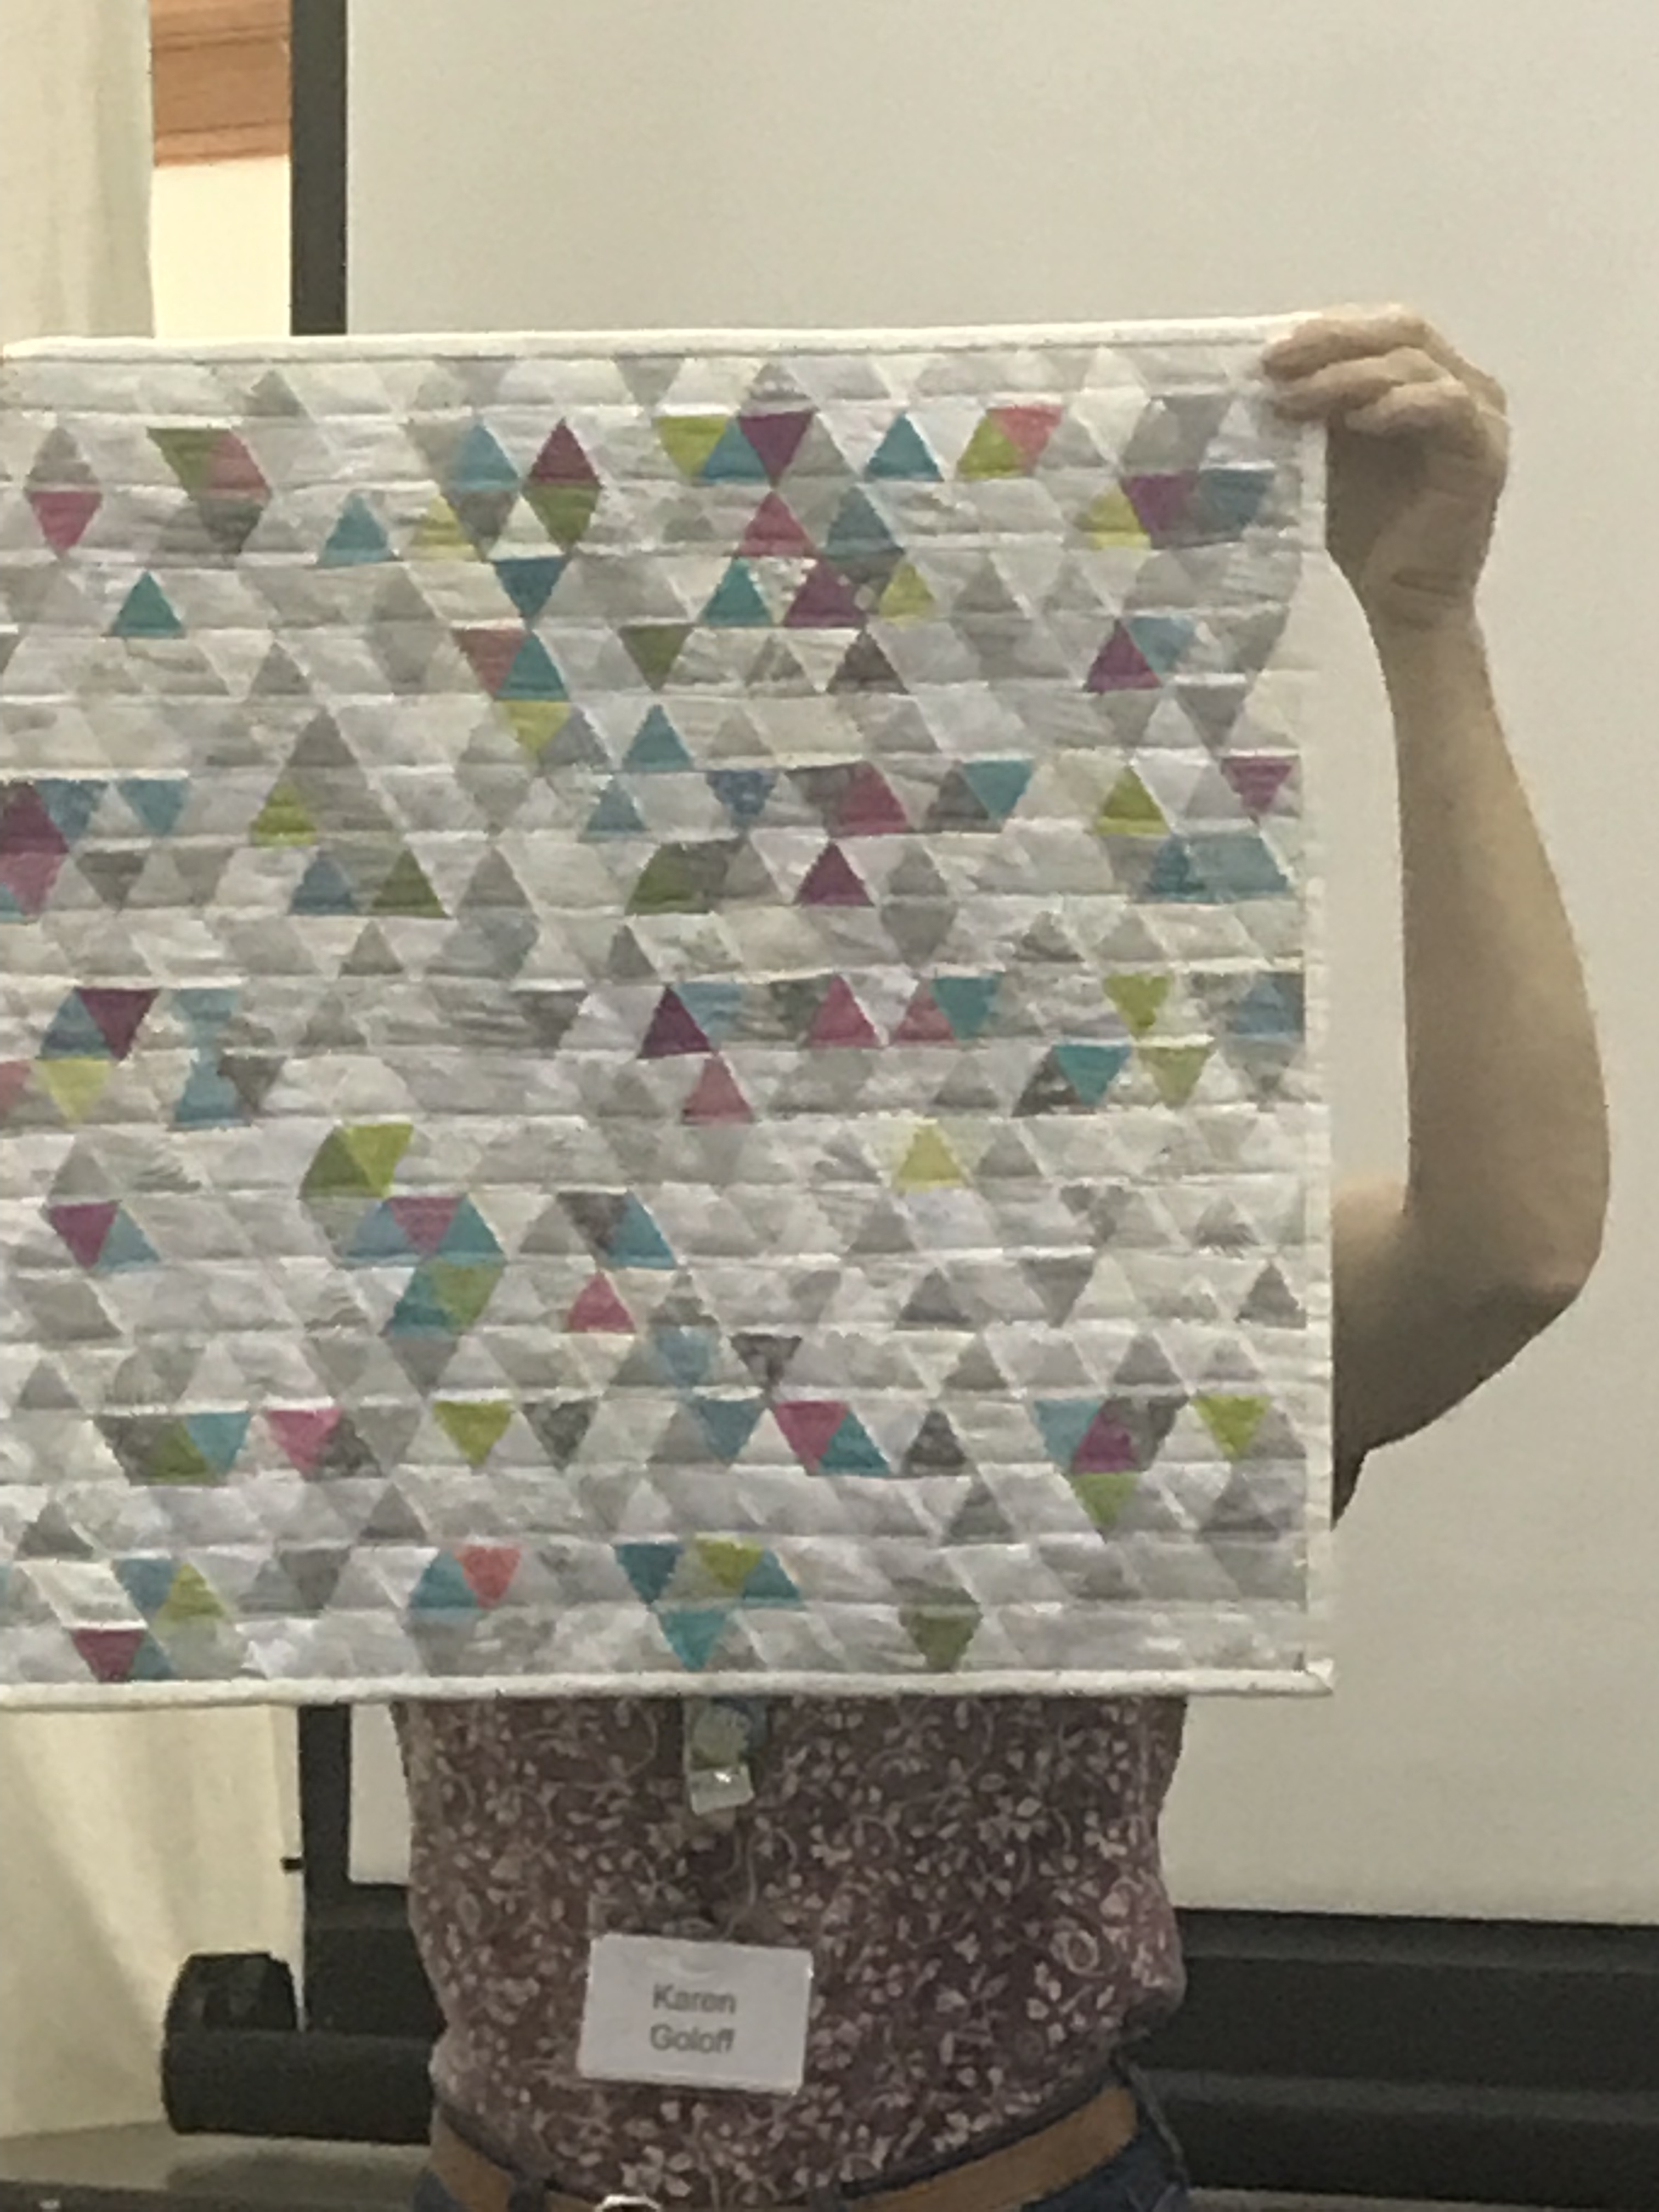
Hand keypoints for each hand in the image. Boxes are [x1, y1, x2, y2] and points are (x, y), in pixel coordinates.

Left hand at [1262, 305, 1509, 632]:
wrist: (1400, 599)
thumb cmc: (1366, 529)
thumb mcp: (1328, 455)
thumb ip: (1313, 409)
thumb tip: (1263, 370)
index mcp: (1424, 375)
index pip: (1378, 327)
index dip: (1325, 330)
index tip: (1266, 352)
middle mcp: (1460, 382)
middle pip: (1401, 328)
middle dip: (1332, 341)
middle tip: (1276, 363)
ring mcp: (1480, 414)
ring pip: (1416, 363)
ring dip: (1350, 376)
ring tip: (1298, 398)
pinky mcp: (1485, 451)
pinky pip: (1446, 406)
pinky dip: (1400, 405)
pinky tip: (1359, 420)